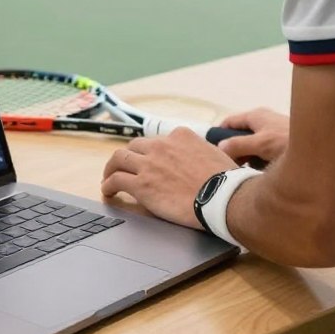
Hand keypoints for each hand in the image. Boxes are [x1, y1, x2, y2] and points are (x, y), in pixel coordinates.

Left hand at [100, 128, 238, 228]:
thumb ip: (201, 151)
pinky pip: (116, 181)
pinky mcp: (141, 185)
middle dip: (128, 157)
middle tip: (124, 167)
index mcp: (179, 136)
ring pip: (119, 159)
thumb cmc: (225, 181)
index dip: (150, 152)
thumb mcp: (214, 153)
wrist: (222, 197)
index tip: (148, 160)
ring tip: (109, 177)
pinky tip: (108, 191)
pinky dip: (108, 185)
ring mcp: (149, 164)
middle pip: (134, 147)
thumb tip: (203, 157)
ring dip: (111, 168)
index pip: (157, 141)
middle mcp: (161, 146)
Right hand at [218, 108, 289, 164]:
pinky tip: (262, 170)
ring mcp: (272, 131)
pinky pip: (263, 151)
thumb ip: (238, 145)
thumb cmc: (287, 142)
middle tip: (231, 166)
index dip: (218, 135)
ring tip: (245, 171)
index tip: (213, 153)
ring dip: (247, 157)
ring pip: (252, 145)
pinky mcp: (281, 142)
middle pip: (240, 135)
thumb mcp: (260, 144)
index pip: (228, 122)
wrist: (320, 146)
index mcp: (255, 115)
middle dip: (234, 150)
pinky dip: (260, 160)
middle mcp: (262, 120)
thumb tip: (219, 146)